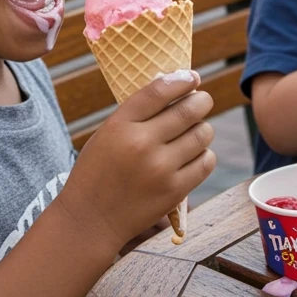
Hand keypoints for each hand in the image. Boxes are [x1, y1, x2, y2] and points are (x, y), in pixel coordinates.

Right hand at [59, 71, 214, 253]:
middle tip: (202, 100)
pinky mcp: (174, 191)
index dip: (182, 79)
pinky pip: (205, 162)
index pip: (160, 90)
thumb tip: (177, 87)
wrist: (90, 220)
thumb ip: (138, 113)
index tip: (192, 77)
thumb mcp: (107, 133)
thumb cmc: (98, 171)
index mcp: (120, 125)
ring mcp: (160, 169)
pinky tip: (195, 154)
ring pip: (202, 134)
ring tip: (195, 130)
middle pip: (189, 110)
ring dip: (203, 128)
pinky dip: (205, 154)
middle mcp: (142, 144)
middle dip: (201, 100)